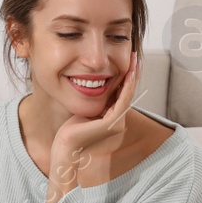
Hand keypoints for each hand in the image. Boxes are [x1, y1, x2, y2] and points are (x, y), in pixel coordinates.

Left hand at [52, 51, 138, 175]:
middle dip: (133, 73)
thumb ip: (96, 100)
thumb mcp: (87, 109)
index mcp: (113, 118)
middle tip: (135, 57)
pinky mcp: (112, 123)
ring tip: (135, 61)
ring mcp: (117, 123)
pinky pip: (122, 101)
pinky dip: (126, 87)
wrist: (65, 145)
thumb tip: (95, 83)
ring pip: (128, 95)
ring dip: (133, 77)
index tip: (129, 62)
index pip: (123, 94)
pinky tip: (128, 74)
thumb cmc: (71, 128)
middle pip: (128, 93)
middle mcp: (118, 121)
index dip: (127, 77)